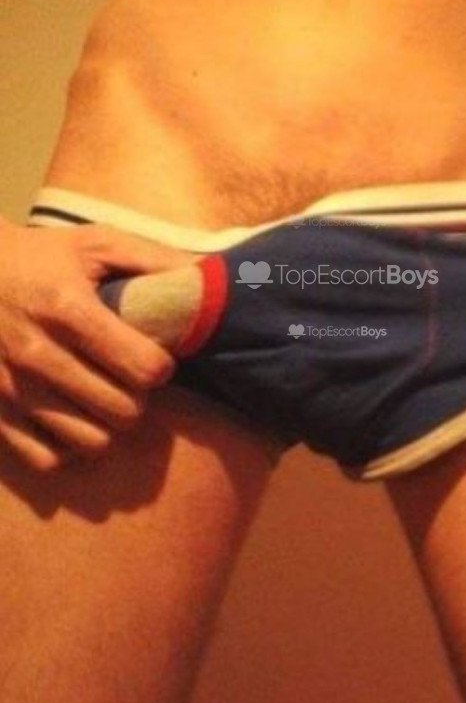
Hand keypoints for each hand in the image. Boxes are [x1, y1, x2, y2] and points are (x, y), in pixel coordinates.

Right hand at [0, 221, 193, 472]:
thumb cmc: (40, 258)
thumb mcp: (95, 244)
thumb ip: (154, 260)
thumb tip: (208, 277)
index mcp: (68, 310)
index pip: (143, 368)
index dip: (160, 366)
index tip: (154, 357)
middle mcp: (36, 354)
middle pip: (123, 411)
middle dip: (138, 397)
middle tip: (129, 379)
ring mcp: (10, 388)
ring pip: (91, 441)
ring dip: (107, 424)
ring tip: (102, 397)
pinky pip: (48, 458)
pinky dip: (66, 445)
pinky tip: (70, 417)